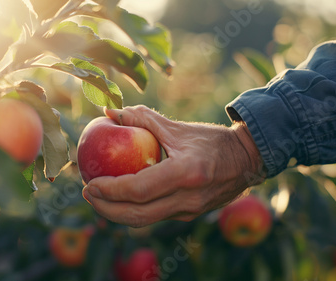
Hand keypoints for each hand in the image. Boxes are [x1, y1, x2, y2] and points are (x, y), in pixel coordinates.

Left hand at [82, 105, 265, 227]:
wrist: (247, 160)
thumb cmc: (211, 140)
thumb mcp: (177, 127)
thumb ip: (142, 118)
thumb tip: (110, 113)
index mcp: (185, 173)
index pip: (139, 189)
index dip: (110, 190)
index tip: (89, 184)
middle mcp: (188, 198)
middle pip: (138, 214)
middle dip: (107, 208)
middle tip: (87, 194)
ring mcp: (190, 211)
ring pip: (145, 220)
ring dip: (117, 213)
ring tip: (98, 198)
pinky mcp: (189, 215)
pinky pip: (155, 216)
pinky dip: (134, 210)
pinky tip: (120, 198)